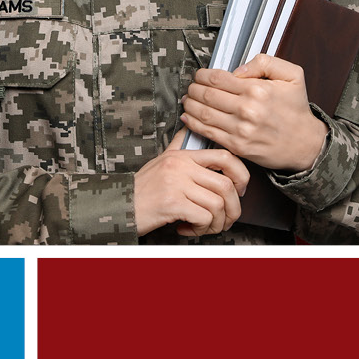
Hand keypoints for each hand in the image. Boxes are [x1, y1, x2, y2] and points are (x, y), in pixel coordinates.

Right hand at [132, 129, 248, 237]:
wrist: (117, 205)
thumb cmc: (142, 188)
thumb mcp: (161, 160)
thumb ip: (178, 145)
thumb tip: (189, 129)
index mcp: (183, 156)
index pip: (224, 156)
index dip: (241, 174)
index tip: (241, 189)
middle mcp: (182, 167)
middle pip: (226, 185)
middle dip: (232, 208)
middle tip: (226, 219)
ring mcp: (177, 184)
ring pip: (217, 204)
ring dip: (216, 223)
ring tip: (204, 227)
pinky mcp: (172, 203)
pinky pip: (203, 217)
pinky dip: (201, 229)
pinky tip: (188, 229)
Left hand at [182, 56, 327, 172]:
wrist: (303, 143)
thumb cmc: (296, 109)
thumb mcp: (292, 75)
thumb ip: (265, 62)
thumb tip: (237, 69)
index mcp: (257, 90)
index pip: (218, 79)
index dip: (202, 75)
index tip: (200, 75)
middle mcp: (247, 110)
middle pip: (206, 95)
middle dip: (193, 89)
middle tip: (191, 87)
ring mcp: (240, 130)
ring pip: (203, 114)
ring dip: (190, 105)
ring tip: (187, 100)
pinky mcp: (237, 146)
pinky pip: (208, 133)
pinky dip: (193, 124)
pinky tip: (188, 117)